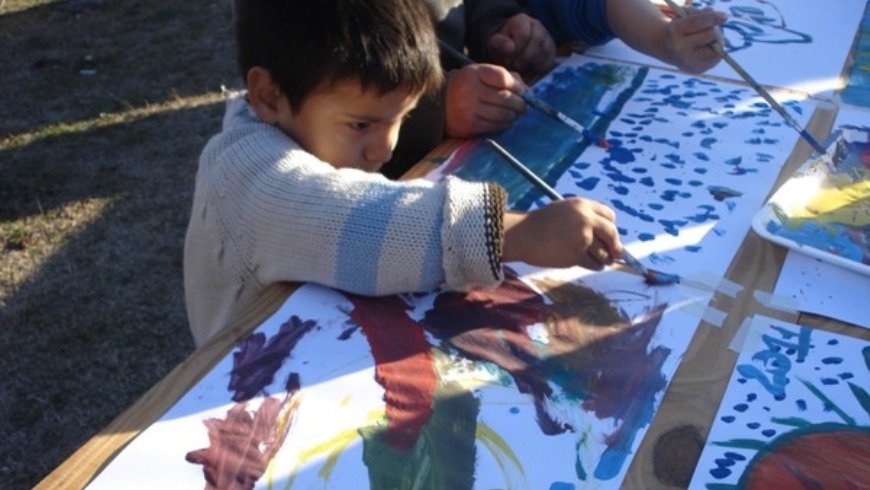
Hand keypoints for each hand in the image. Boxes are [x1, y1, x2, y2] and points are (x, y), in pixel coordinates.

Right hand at [444, 63, 527, 137]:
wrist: (439, 104)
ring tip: (514, 114)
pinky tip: (504, 121)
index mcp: (473, 73)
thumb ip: (504, 77)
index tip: (522, 91)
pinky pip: (495, 126)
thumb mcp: (481, 74)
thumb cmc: (466, 86)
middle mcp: (470, 91)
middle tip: (523, 106)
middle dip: (519, 104)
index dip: (517, 86)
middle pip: (506, 98)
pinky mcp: (469, 126)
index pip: (503, 78)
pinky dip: (504, 124)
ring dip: (513, 115)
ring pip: (503, 115)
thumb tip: (526, 91)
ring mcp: (469, 110)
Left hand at [487, 13, 556, 77]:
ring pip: (545, 51)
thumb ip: (500, 43)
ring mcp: (547, 38)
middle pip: (537, 41)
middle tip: (515, 66)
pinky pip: (549, 61)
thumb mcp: (496, 43)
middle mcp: (537, 27)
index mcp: (522, 21)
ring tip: (520, 68)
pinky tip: (529, 69)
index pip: (524, 34)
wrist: (510, 51)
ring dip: (532, 63)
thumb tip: (511, 47)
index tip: (508, 59)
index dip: (516, 49)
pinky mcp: (551, 52)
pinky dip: (539, 68)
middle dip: (524, 57)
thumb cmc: (503, 46)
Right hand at [502, 197, 622, 270]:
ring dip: (604, 258)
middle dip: (615, 245)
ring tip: (597, 260)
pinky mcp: (576, 254)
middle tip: (616, 253)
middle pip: (611, 233)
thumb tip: (607, 236)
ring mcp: (582, 237)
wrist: (522, 235)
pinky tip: (590, 264)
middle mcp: (585, 219)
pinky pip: (595, 263)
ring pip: (605, 252)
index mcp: (582, 205)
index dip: (610, 226)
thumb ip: (584, 218)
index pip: (609, 216)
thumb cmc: (540, 225)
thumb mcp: (564, 211)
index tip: (608, 235)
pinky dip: (595, 266)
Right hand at [664, 7, 727, 72]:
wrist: (668, 48)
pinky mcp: (696, 69)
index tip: (725, 17)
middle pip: (711, 34)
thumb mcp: (686, 16)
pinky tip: (708, 49)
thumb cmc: (681, 28)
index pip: (698, 22)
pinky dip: (716, 52)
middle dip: (714, 30)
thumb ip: (702, 13)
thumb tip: (722, 18)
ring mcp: (688, 61)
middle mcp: (680, 48)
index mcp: (675, 31)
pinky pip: (716, 59)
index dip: (713, 18)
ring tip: (709, 40)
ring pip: (717, 49)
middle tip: (709, 30)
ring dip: (717, 42)